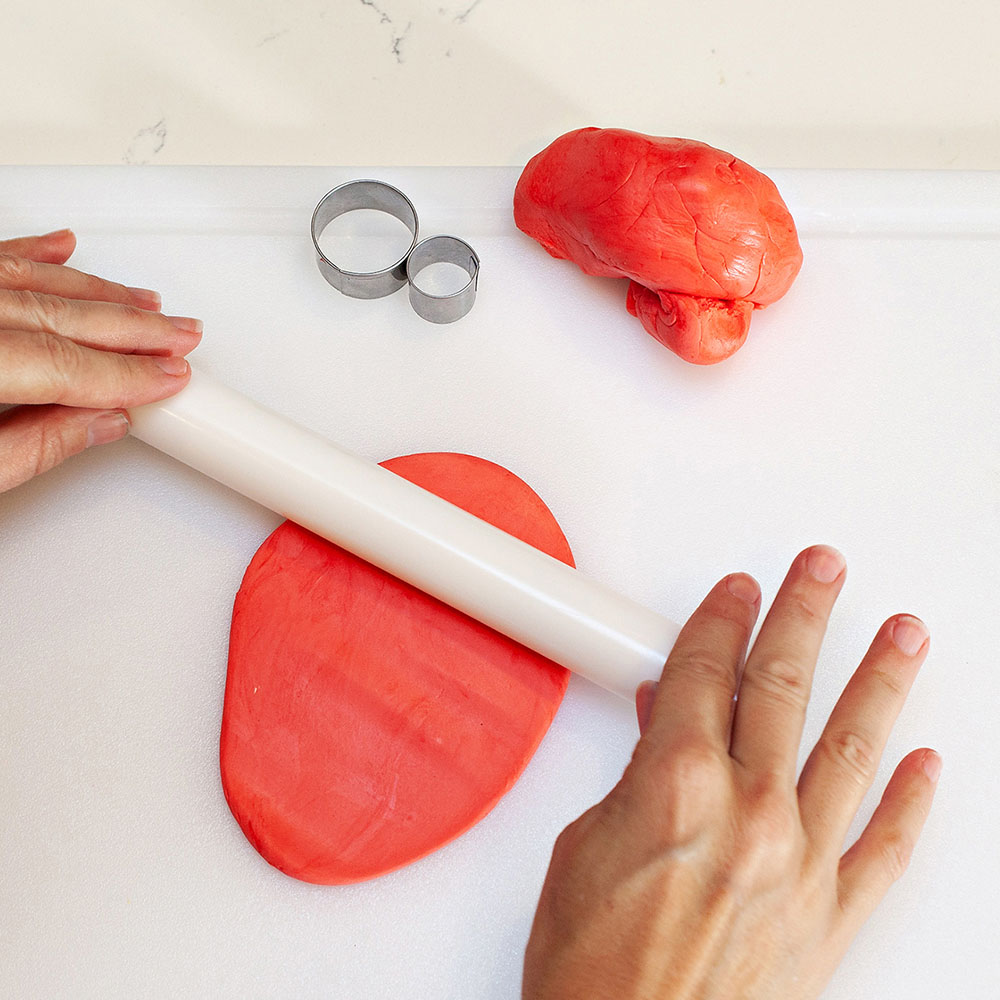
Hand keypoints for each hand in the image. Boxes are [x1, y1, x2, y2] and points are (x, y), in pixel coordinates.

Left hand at [0, 229, 201, 492]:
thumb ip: (36, 446)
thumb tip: (103, 421)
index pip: (62, 362)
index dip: (128, 373)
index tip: (173, 377)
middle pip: (57, 316)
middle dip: (133, 329)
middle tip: (182, 338)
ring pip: (31, 280)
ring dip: (99, 293)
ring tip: (150, 304)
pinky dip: (33, 256)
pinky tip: (64, 248)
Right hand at [523, 546, 938, 999]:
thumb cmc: (592, 970)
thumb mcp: (584, 845)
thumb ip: (635, 772)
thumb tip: (663, 721)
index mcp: (676, 787)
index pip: (703, 671)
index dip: (720, 619)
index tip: (737, 591)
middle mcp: (750, 815)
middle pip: (782, 686)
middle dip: (804, 615)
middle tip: (825, 571)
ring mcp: (801, 864)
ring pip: (851, 747)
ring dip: (879, 682)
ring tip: (903, 636)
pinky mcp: (832, 918)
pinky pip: (886, 846)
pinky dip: (912, 801)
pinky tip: (927, 762)